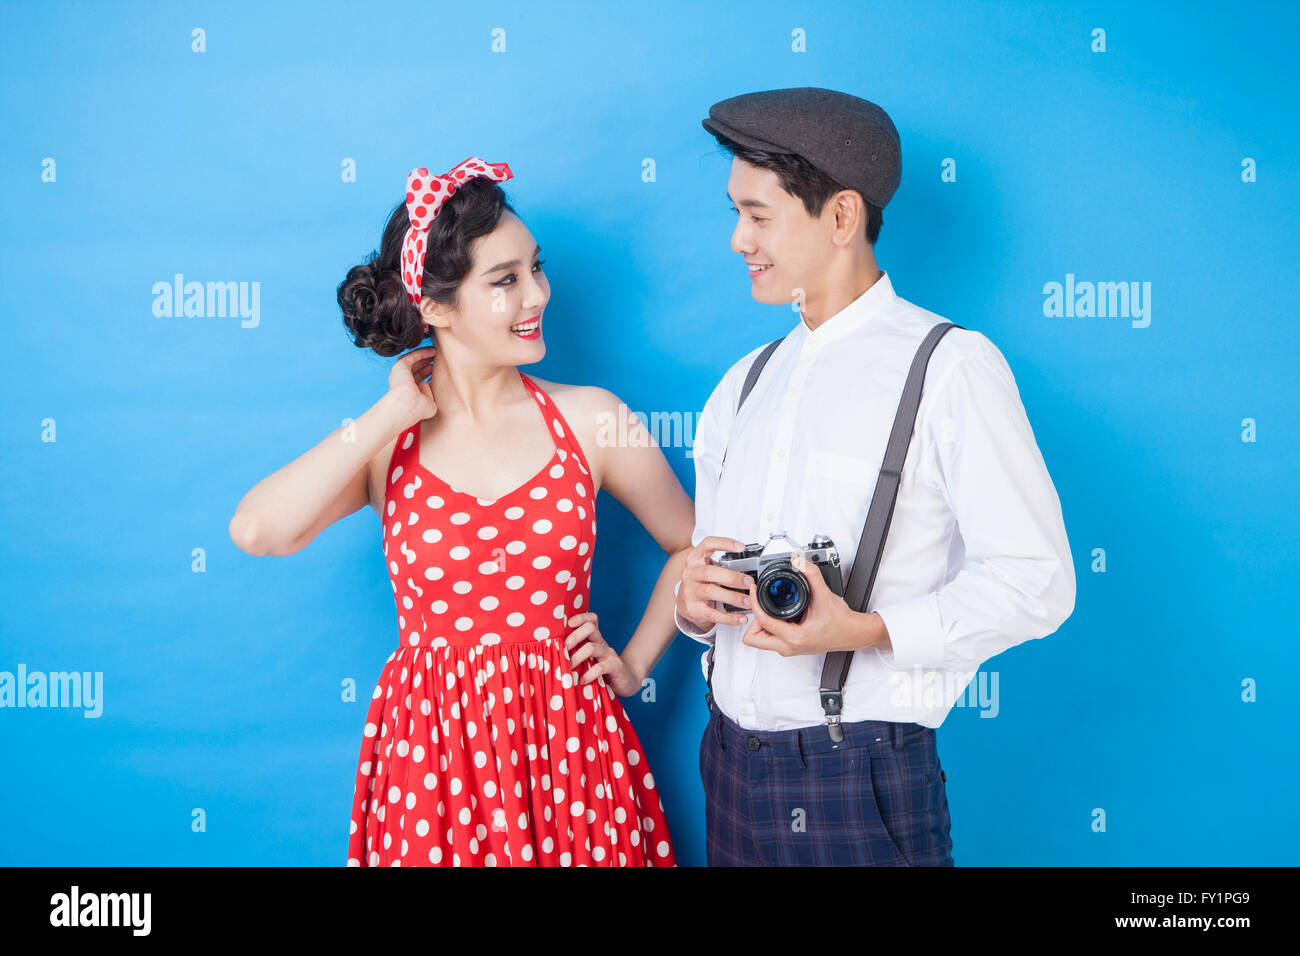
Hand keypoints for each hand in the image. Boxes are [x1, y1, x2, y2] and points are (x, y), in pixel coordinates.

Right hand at [387, 346, 437, 423]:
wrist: (407, 405)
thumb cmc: (417, 409)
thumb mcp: (429, 403)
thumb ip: (429, 394)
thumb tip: (425, 383)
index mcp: (407, 392)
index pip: (418, 379)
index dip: (427, 373)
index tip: (437, 371)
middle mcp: (402, 382)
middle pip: (415, 369)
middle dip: (426, 363)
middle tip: (437, 358)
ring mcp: (400, 374)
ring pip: (413, 361)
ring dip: (424, 356)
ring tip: (435, 352)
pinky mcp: (400, 366)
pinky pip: (413, 356)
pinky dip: (422, 352)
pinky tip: (432, 350)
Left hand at [564, 612, 640, 696]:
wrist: (627, 682)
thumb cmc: (602, 671)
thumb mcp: (590, 659)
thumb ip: (577, 653)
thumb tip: (551, 654)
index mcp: (595, 639)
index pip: (591, 619)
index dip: (580, 617)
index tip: (568, 624)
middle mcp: (602, 643)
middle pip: (590, 628)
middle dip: (574, 636)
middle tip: (563, 649)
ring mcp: (609, 654)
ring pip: (592, 647)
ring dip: (576, 657)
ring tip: (568, 668)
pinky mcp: (615, 667)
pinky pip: (600, 667)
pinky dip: (589, 674)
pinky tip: (582, 681)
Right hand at [675, 536, 752, 630]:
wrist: (683, 602)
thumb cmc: (701, 582)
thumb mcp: (707, 568)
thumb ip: (722, 565)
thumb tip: (751, 569)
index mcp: (695, 559)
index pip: (707, 544)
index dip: (724, 543)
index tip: (741, 547)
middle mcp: (690, 573)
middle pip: (710, 572)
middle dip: (732, 577)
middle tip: (749, 582)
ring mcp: (689, 591)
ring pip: (711, 592)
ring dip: (733, 597)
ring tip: (748, 602)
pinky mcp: (692, 609)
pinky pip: (712, 614)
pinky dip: (729, 617)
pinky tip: (740, 618)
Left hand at [741, 554, 881, 655]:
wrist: (853, 633)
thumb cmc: (842, 622)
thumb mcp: (824, 595)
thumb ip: (811, 575)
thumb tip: (799, 562)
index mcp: (794, 637)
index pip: (762, 621)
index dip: (754, 603)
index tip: (754, 591)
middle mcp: (789, 647)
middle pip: (752, 639)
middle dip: (753, 621)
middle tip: (762, 605)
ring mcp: (790, 649)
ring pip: (760, 641)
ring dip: (760, 625)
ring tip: (770, 609)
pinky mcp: (792, 647)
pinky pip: (771, 639)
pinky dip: (769, 628)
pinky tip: (779, 615)